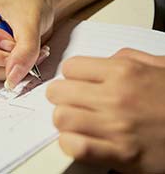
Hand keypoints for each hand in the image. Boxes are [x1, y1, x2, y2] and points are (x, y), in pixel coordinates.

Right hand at [0, 0, 54, 86]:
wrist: (43, 11)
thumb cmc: (30, 4)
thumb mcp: (30, 22)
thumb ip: (25, 49)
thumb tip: (13, 75)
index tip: (9, 35)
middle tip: (15, 46)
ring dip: (7, 64)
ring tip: (25, 49)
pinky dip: (10, 68)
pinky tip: (20, 55)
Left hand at [46, 48, 164, 172]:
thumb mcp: (159, 66)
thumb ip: (126, 58)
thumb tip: (101, 61)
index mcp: (124, 73)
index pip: (70, 68)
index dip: (70, 75)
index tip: (75, 82)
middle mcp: (116, 98)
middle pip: (58, 92)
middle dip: (60, 96)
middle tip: (69, 101)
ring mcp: (116, 128)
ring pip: (61, 119)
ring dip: (64, 120)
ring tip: (75, 120)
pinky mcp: (121, 155)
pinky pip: (75, 147)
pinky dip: (71, 144)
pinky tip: (80, 140)